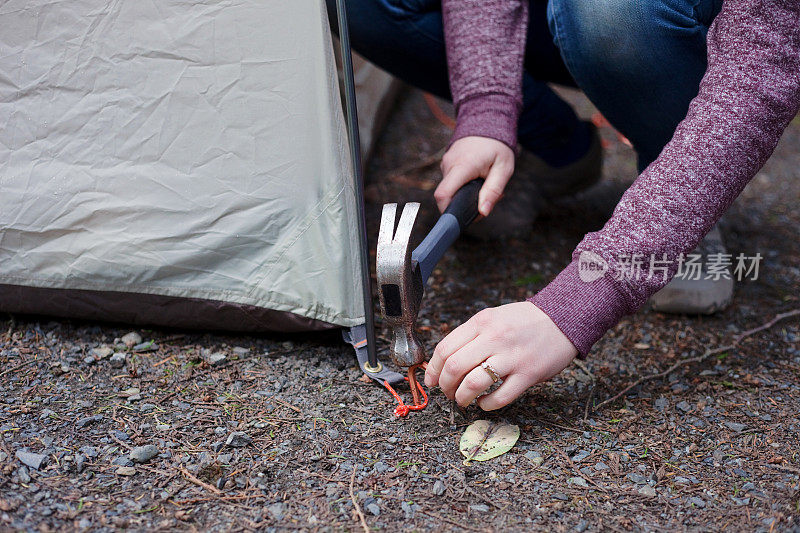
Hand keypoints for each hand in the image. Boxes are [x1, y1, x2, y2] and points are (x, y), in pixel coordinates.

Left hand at [424, 302, 578, 409]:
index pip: (446, 349)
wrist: (563, 318)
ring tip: (462, 400)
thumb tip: (445, 361)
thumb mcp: (493, 317)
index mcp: (481, 322)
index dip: (433, 369)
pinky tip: (484, 403)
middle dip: (445, 386)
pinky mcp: (528, 374)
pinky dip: (486, 405)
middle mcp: (494, 338)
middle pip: (455, 367)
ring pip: (474, 384)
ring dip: (462, 398)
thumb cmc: (525, 321)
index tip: (431, 380)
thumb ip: (471, 335)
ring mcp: (512, 357)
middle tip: (447, 393)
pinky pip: (500, 397)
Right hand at [435, 136, 514, 216]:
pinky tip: (477, 177)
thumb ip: (493, 191)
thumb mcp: (504, 169)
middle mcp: (449, 165)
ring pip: (451, 189)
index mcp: (463, 166)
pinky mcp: (446, 164)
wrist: (486, 120)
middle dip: (464, 203)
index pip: (443, 194)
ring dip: (465, 193)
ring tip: (484, 182)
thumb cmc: (497, 146)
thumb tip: (483, 212)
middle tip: (486, 198)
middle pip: (448, 196)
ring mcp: (445, 164)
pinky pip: (452, 182)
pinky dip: (463, 185)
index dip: (447, 211)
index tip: (458, 219)